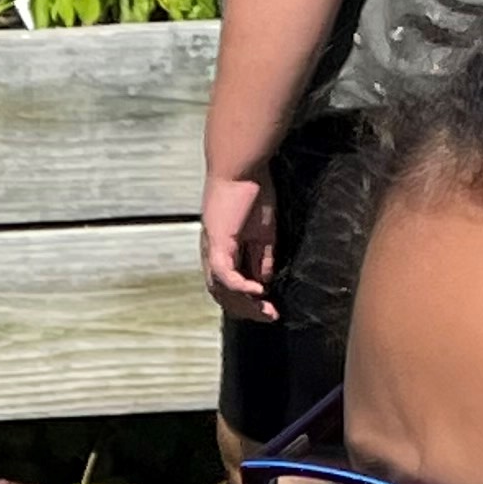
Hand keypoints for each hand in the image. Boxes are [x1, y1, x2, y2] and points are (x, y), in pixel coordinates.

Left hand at [202, 172, 275, 308]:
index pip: (229, 286)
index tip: (270, 309)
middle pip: (222, 294)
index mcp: (223, 250)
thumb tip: (264, 281)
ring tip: (266, 311)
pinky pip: (225, 275)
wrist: (241, 167)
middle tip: (270, 317)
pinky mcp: (216, 243)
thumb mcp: (263, 232)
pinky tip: (259, 293)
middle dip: (247, 310)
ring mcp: (212, 249)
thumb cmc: (253, 191)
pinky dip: (241, 288)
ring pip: (221, 290)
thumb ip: (263, 256)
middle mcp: (212, 254)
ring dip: (244, 304)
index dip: (247, 302)